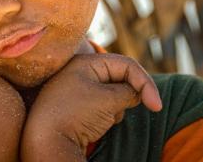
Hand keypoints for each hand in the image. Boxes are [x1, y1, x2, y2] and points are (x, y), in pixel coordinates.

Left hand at [21, 53, 161, 161]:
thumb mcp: (108, 101)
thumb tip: (137, 92)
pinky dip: (106, 115)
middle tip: (119, 113)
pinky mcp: (79, 104)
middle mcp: (82, 71)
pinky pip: (103, 106)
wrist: (46, 139)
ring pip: (114, 94)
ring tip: (98, 118)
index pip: (127, 65)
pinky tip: (92, 125)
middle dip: (127, 96)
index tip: (156, 107)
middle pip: (121, 78)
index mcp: (87, 62)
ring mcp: (79, 88)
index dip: (145, 83)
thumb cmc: (75, 114)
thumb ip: (129, 92)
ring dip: (116, 107)